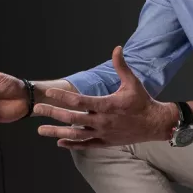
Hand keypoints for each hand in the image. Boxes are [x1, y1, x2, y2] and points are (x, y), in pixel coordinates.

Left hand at [34, 46, 174, 148]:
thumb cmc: (142, 101)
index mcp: (107, 105)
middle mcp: (102, 120)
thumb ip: (121, 66)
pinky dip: (72, 144)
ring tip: (41, 130)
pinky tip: (60, 143)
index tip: (49, 92)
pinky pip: (85, 144)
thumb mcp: (132, 82)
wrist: (154, 124)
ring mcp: (103, 133)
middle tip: (37, 109)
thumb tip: (117, 48)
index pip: (79, 101)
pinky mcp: (105, 142)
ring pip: (75, 134)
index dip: (62, 96)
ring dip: (57, 132)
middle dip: (52, 113)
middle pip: (72, 118)